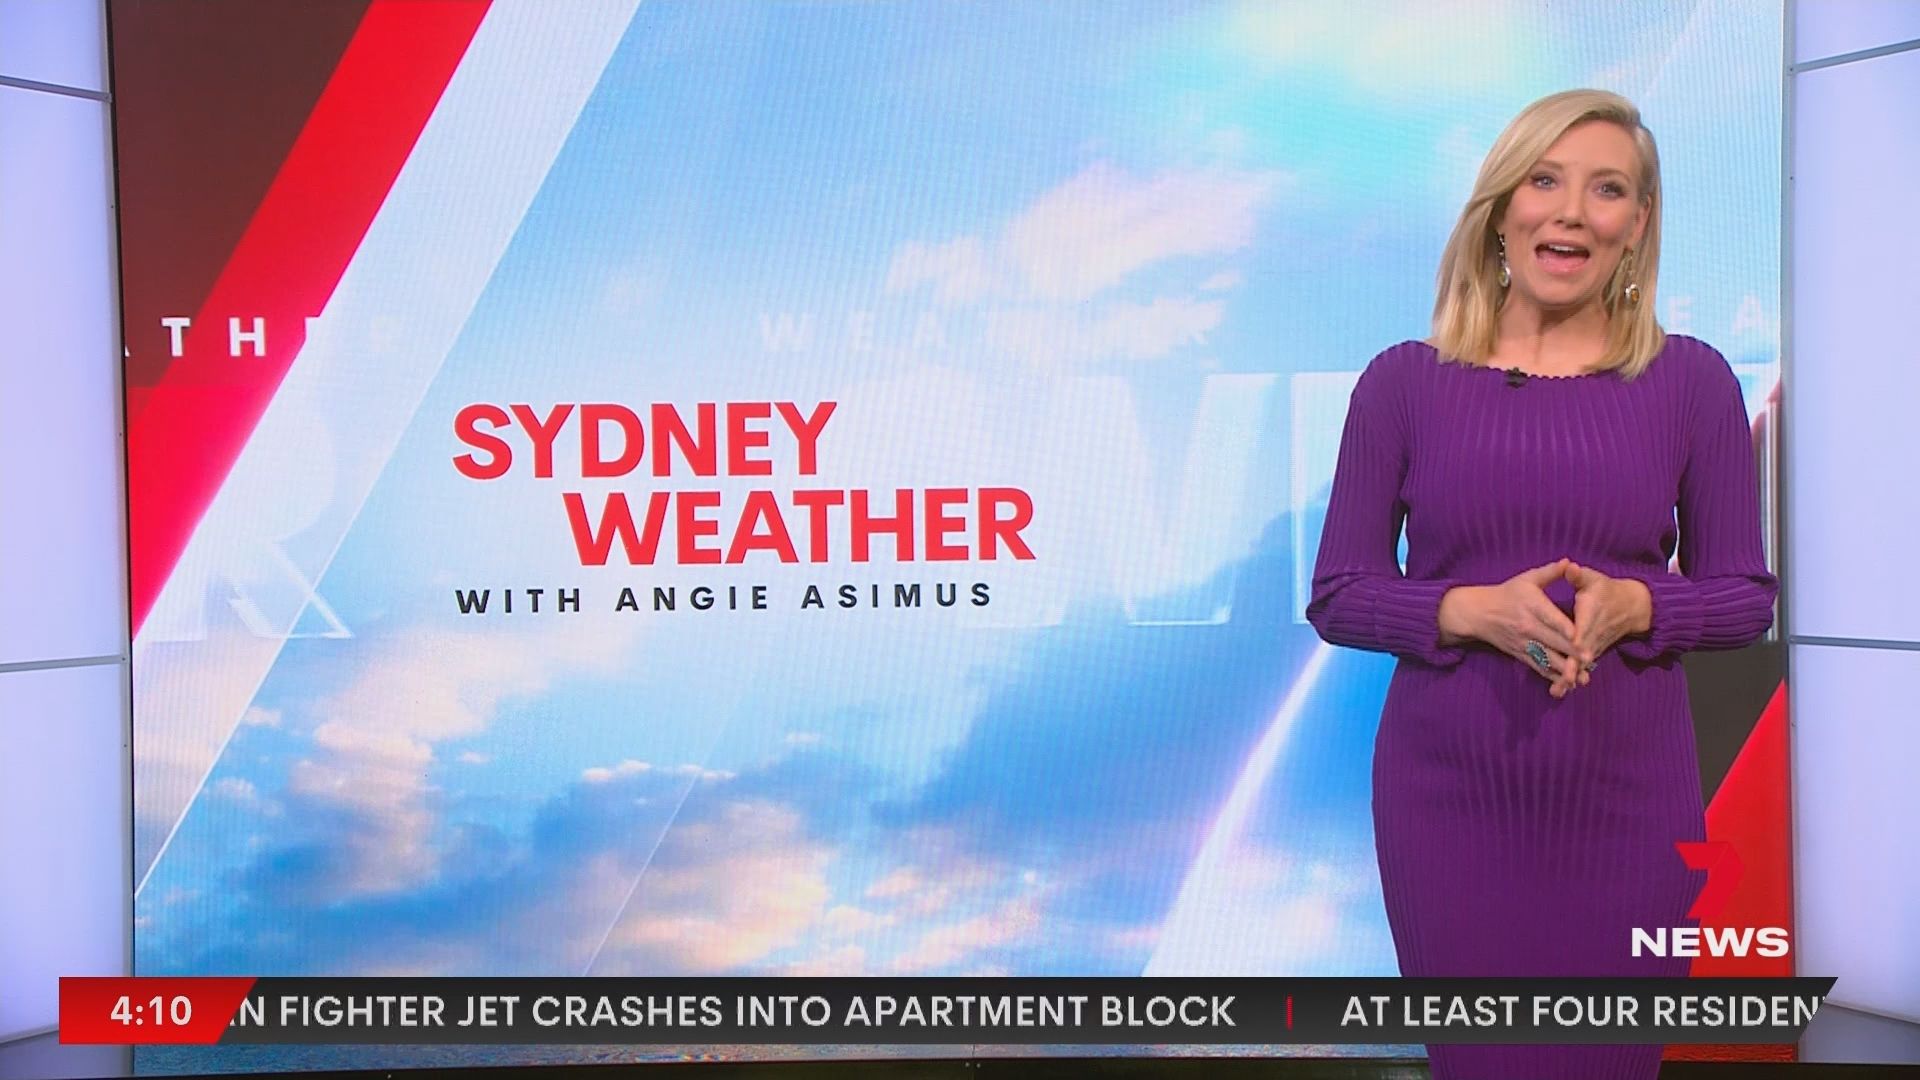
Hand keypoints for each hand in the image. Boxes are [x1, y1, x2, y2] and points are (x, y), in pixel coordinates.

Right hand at [1439, 559, 1583, 696]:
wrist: (1479, 614)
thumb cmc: (1507, 594)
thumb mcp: (1527, 579)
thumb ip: (1550, 572)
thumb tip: (1569, 563)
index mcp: (1532, 606)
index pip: (1549, 618)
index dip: (1564, 627)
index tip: (1578, 635)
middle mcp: (1528, 627)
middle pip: (1552, 641)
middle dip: (1571, 651)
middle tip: (1590, 658)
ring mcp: (1524, 643)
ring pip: (1547, 659)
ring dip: (1564, 669)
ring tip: (1583, 676)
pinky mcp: (1521, 655)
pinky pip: (1539, 668)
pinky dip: (1553, 677)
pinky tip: (1568, 683)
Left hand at [1564, 562, 1652, 683]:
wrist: (1631, 606)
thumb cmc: (1606, 590)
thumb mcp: (1593, 579)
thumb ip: (1579, 576)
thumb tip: (1569, 566)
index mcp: (1592, 612)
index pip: (1585, 626)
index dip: (1580, 635)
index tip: (1574, 645)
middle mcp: (1593, 632)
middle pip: (1583, 650)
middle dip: (1575, 664)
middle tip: (1565, 678)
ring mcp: (1593, 645)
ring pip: (1582, 663)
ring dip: (1571, 676)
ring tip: (1558, 690)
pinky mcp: (1591, 652)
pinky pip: (1581, 667)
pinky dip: (1572, 678)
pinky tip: (1559, 691)